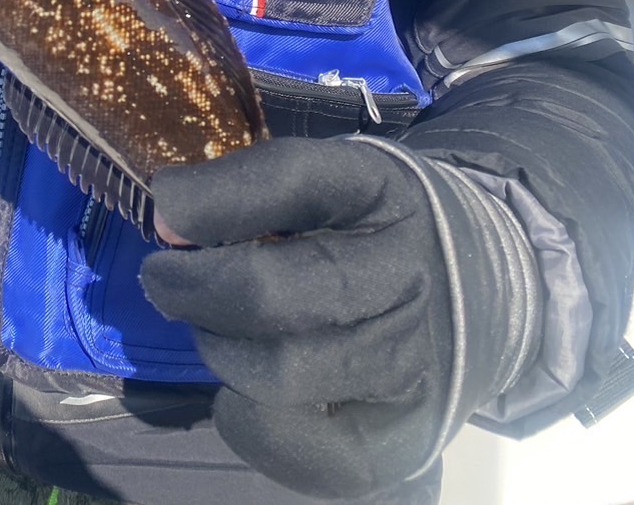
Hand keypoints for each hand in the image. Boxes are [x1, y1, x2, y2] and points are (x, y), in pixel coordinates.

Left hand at [141, 136, 540, 500]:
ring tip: (211, 330)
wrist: (470, 278)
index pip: (290, 182)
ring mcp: (410, 358)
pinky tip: (237, 397)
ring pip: (286, 373)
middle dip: (196, 289)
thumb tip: (165, 212)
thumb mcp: (323, 175)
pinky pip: (323, 458)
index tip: (163, 207)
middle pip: (276, 294)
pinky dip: (259, 433)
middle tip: (163, 278)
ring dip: (222, 351)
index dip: (213, 200)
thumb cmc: (365, 220)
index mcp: (379, 188)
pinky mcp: (407, 431)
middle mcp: (404, 273)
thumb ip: (247, 185)